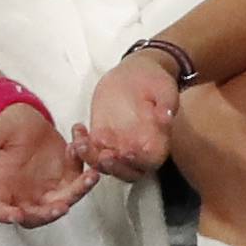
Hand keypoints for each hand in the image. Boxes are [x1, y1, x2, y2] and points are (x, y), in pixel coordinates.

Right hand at [0, 103, 99, 227]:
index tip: (17, 215)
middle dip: (48, 214)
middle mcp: (25, 195)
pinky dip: (85, 174)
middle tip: (61, 207)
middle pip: (35, 216)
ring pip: (63, 203)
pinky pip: (79, 184)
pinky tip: (81, 150)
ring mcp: (48, 191)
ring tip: (89, 177)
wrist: (28, 121)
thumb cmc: (6, 128)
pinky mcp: (67, 180)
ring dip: (77, 193)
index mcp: (2, 187)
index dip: (6, 215)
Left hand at [76, 52, 180, 182]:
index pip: (150, 160)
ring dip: (91, 159)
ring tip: (81, 144)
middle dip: (113, 168)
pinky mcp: (100, 136)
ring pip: (103, 164)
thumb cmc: (154, 82)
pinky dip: (81, 145)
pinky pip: (89, 148)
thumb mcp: (164, 88)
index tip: (128, 153)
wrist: (135, 74)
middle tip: (104, 156)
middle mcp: (137, 149)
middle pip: (126, 171)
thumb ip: (166, 103)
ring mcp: (117, 145)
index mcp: (157, 142)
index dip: (140, 161)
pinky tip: (77, 129)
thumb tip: (167, 116)